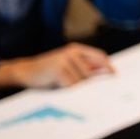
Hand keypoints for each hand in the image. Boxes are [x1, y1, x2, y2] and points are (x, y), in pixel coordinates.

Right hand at [0, 43, 114, 89]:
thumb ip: (85, 67)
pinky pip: (71, 85)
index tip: (115, 76)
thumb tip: (106, 72)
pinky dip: (67, 89)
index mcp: (76, 49)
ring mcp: (65, 60)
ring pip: (81, 81)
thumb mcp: (68, 65)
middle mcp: (72, 52)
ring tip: (62, 84)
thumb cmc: (49, 71)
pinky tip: (57, 86)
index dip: (108, 67)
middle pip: (91, 73)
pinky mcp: (58, 70)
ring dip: (75, 87)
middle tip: (83, 89)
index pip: (99, 56)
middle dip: (88, 83)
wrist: (24, 71)